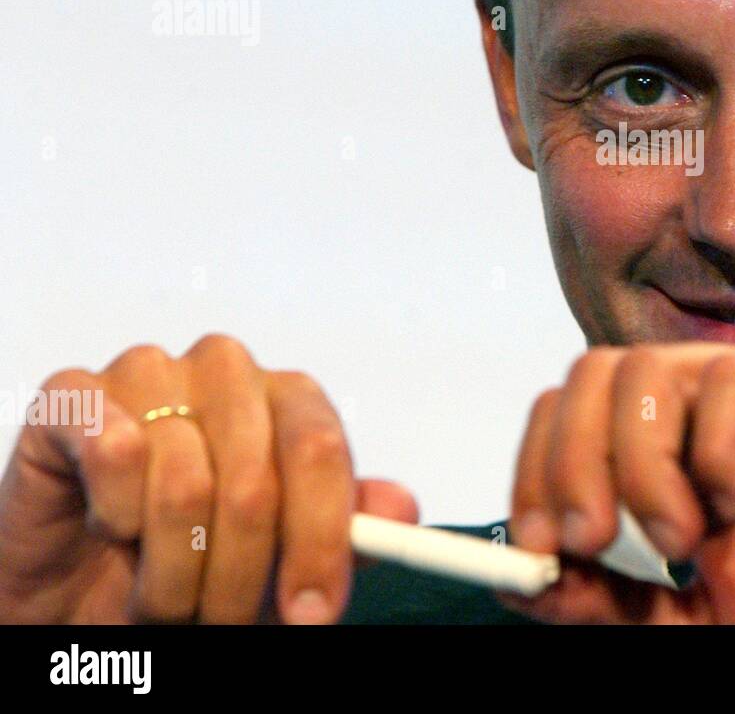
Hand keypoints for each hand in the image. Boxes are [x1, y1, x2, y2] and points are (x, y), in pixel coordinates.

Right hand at [0, 334, 416, 623]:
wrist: (81, 579)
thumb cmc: (189, 557)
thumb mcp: (277, 561)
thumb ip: (339, 531)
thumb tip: (401, 511)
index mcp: (286, 399)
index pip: (321, 450)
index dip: (319, 540)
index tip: (312, 611)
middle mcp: (225, 372)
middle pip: (255, 481)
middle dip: (238, 577)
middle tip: (219, 619)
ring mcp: (150, 372)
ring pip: (182, 485)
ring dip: (171, 570)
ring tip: (162, 588)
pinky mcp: (75, 395)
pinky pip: (112, 453)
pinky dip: (115, 515)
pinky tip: (112, 526)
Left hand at [499, 343, 734, 623]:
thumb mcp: (685, 624)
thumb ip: (607, 598)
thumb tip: (518, 570)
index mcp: (673, 455)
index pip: (570, 413)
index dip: (538, 469)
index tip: (538, 547)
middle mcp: (710, 411)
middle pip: (593, 374)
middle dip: (571, 459)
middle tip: (593, 540)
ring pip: (647, 366)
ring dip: (640, 463)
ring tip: (682, 539)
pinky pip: (731, 378)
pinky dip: (714, 449)